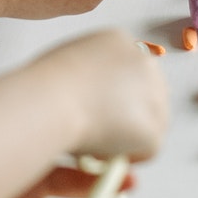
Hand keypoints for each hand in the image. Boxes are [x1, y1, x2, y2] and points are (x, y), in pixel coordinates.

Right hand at [39, 28, 168, 161]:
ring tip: (94, 139)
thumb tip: (94, 91)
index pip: (132, 69)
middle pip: (151, 94)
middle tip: (101, 132)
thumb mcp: (68, 59)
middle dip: (132, 116)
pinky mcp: (153, 129)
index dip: (117, 96)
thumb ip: (90, 69)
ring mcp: (153, 95)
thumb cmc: (44, 85)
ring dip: (129, 137)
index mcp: (119, 41)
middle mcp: (144, 63)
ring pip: (152, 124)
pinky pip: (147, 150)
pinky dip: (127, 156)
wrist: (50, 101)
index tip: (101, 110)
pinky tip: (101, 149)